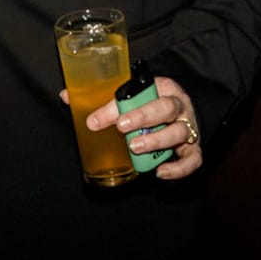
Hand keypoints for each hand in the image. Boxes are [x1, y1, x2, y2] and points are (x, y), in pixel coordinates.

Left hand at [65, 75, 205, 180]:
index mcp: (162, 87)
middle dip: (143, 117)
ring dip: (158, 141)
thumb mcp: (130, 97)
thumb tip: (66, 97)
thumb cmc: (150, 105)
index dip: (120, 105)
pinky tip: (160, 172)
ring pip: (180, 132)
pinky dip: (179, 168)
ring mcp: (189, 128)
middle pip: (168, 107)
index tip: (97, 119)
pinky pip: (193, 159)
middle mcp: (179, 106)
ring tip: (136, 148)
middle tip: (121, 128)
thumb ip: (101, 100)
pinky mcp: (194, 149)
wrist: (180, 114)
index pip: (143, 91)